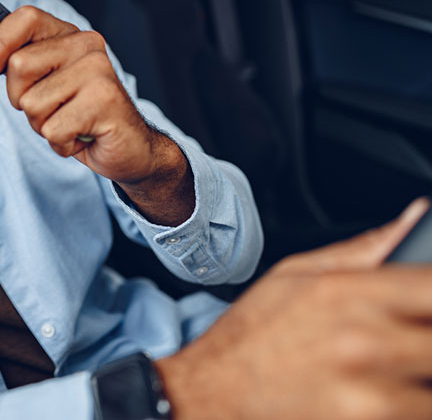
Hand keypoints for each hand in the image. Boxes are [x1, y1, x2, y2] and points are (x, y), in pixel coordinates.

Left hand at [0, 6, 192, 224]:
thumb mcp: (45, 86)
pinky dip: (60, 144)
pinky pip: (53, 129)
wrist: (129, 148)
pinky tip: (81, 137)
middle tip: (49, 108)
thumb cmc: (80, 116)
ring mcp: (98, 71)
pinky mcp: (105, 100)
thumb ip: (21, 69)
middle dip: (21, 99)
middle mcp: (86, 45)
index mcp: (69, 36)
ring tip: (69, 123)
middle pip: (18, 65)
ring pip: (32, 103)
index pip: (26, 18)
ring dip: (42, 125)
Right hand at [156, 198, 431, 419]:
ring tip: (402, 367)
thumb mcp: (295, 274)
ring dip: (424, 378)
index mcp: (348, 294)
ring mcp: (373, 397)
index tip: (427, 302)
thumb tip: (416, 217)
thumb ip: (365, 248)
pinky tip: (389, 392)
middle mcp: (366, 344)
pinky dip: (413, 405)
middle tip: (411, 337)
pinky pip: (421, 416)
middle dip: (428, 336)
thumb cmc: (250, 336)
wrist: (209, 396)